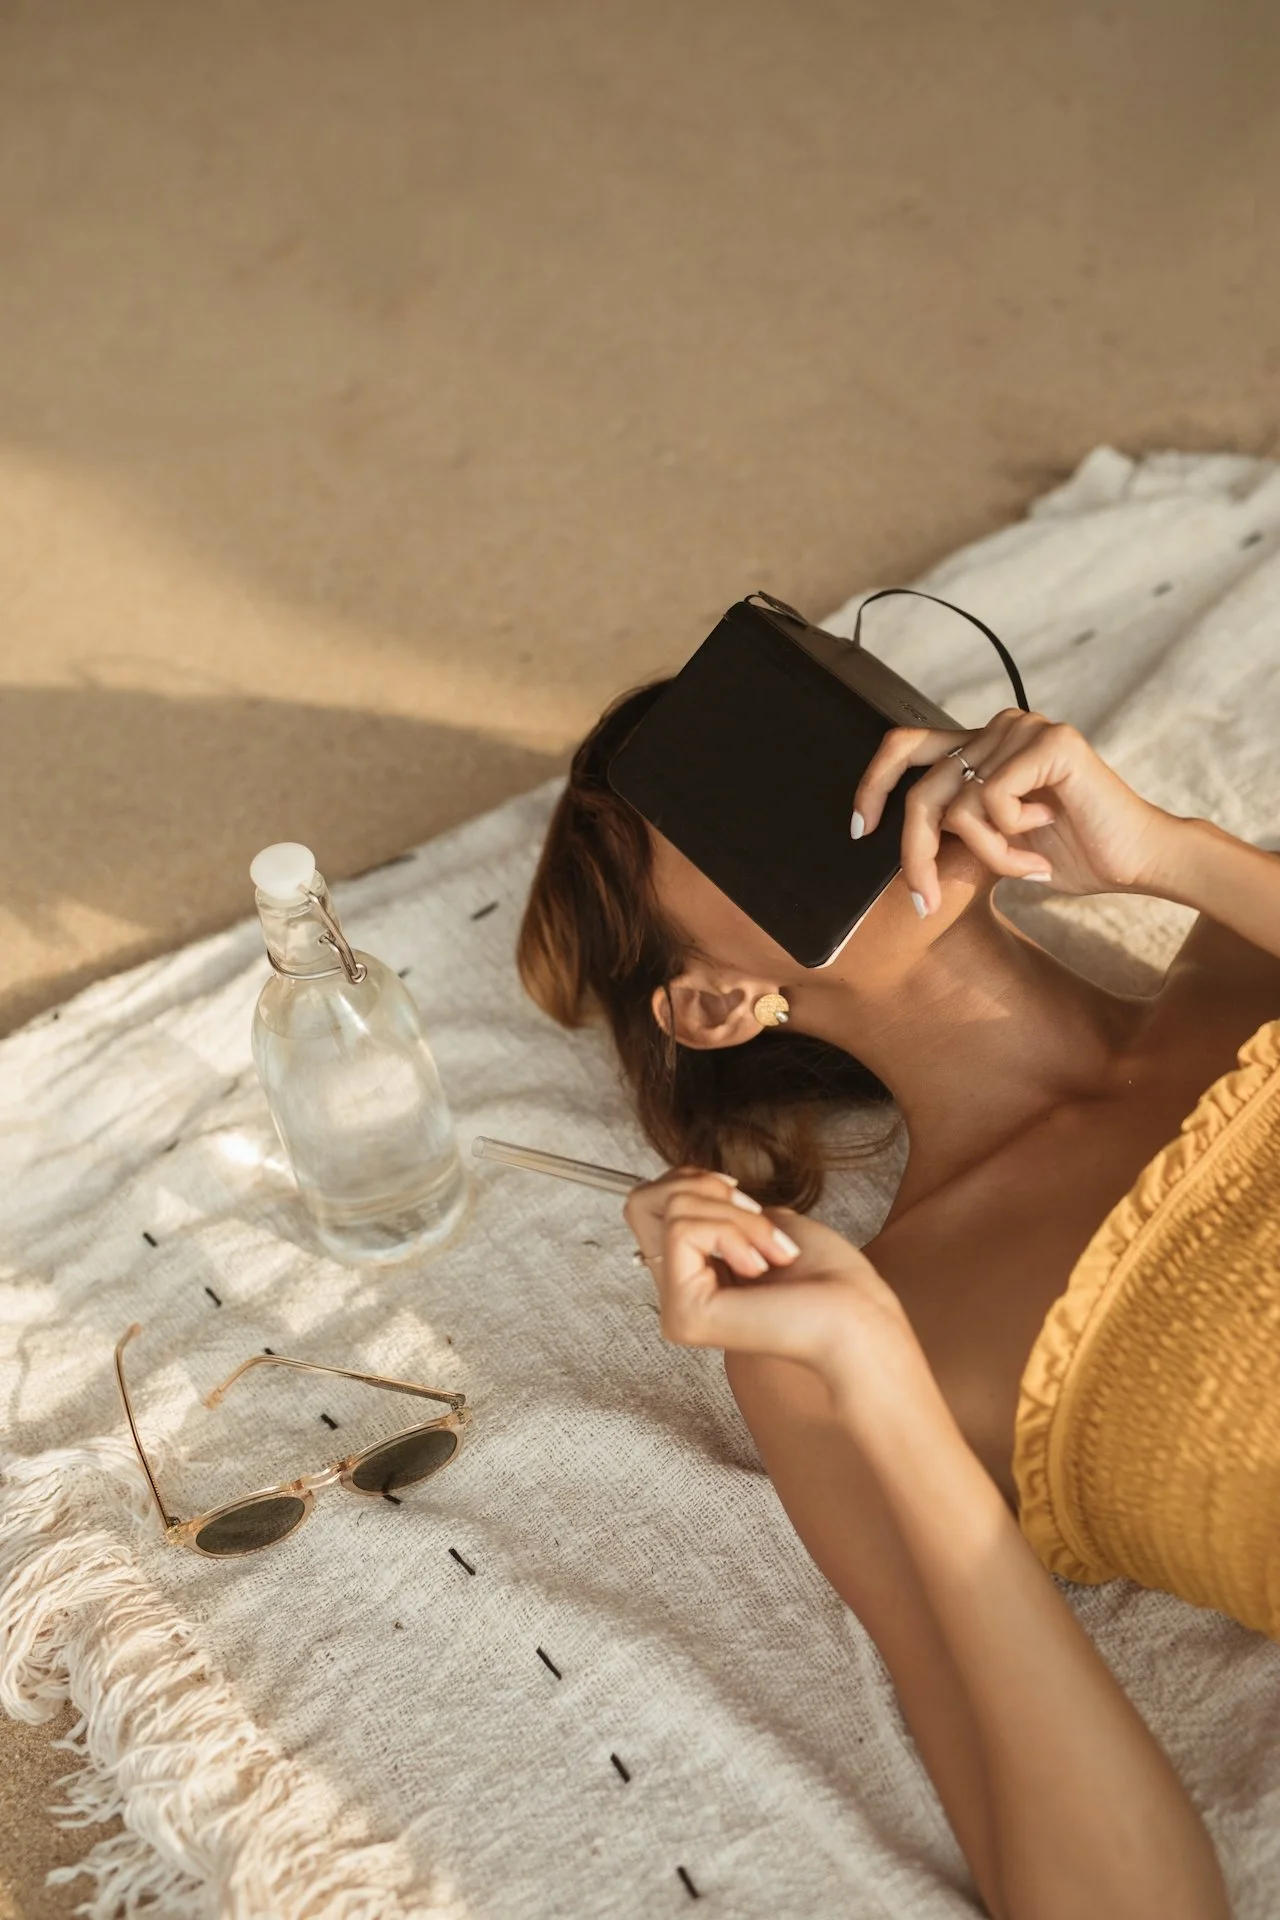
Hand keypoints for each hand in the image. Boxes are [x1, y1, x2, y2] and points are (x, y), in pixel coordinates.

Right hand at [624, 1168, 917, 1401]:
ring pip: (673, 1210)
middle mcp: (676, 1294)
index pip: (649, 1204)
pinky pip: (684, 1231)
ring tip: (772, 1252)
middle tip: (755, 1216)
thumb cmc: (827, 1275)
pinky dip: (734, 1231)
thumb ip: (713, 1205)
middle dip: (708, 1188)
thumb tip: (680, 1183)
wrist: (857, 1314)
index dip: (690, 1179)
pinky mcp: (683, 1312)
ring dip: (737, 1216)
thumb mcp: (759, 1219)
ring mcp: (676, 1308)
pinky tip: (761, 1267)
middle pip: (644, 1200)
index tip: (740, 1191)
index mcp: (692, 1274)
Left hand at [853, 708, 1177, 912]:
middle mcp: (998, 728)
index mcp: (981, 747)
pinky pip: (991, 800)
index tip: (861, 830)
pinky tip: (1046, 837)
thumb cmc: (1069, 855)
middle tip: (925, 901)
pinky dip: (1010, 839)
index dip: (873, 784)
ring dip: (988, 854)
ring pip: (958, 806)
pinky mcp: (1049, 742)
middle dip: (917, 854)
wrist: (1136, 861)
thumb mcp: (992, 846)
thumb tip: (893, 850)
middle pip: (923, 791)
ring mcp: (1023, 729)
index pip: (904, 745)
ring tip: (1027, 865)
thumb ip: (951, 833)